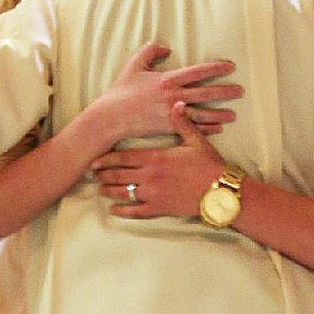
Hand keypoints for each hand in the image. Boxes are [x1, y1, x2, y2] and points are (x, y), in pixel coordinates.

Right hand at [89, 42, 242, 140]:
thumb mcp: (133, 65)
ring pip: (202, 114)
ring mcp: (171, 113)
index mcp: (167, 79)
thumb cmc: (121, 91)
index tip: (230, 67)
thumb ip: (150, 51)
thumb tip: (166, 47)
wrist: (111, 117)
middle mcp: (172, 96)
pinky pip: (191, 129)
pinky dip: (206, 129)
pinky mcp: (168, 128)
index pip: (197, 71)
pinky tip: (218, 129)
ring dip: (219, 114)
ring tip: (234, 115)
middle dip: (225, 92)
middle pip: (205, 93)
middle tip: (241, 91)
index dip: (215, 68)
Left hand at [93, 101, 226, 217]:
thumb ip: (183, 122)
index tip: (95, 159)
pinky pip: (136, 211)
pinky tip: (114, 210)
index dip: (107, 159)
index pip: (124, 157)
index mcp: (156, 157)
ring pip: (124, 192)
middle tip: (93, 173)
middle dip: (103, 174)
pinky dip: (123, 210)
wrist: (220, 190)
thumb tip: (177, 103)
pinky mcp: (159, 208)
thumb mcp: (196, 140)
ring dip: (109, 191)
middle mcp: (150, 175)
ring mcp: (153, 193)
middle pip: (118, 175)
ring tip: (100, 189)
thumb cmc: (209, 164)